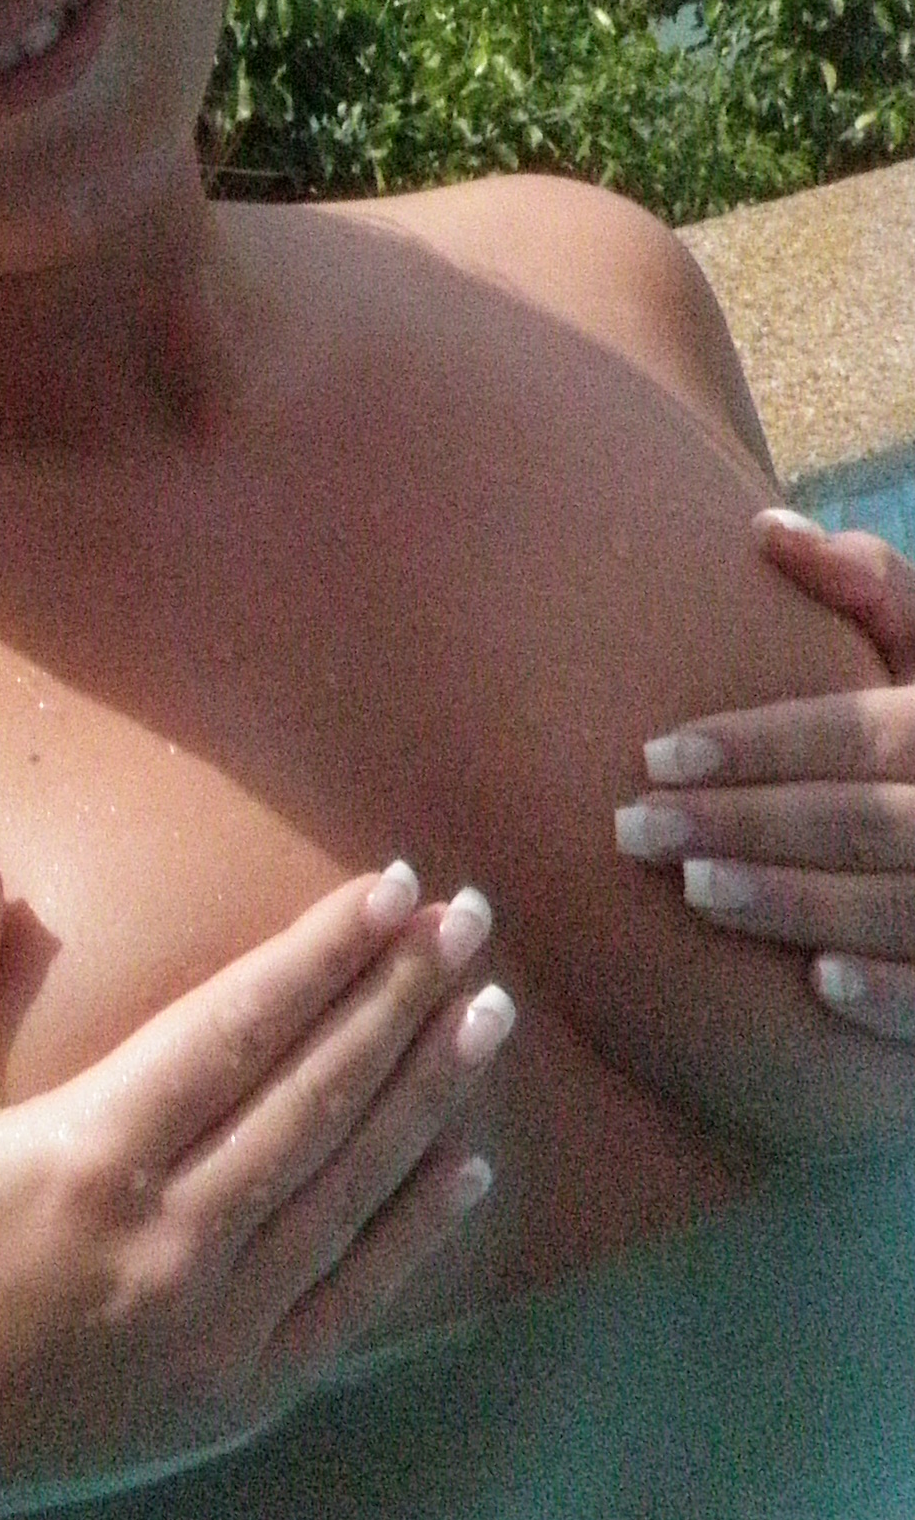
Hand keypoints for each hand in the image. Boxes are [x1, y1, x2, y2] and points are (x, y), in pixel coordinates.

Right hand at [0, 832, 509, 1519]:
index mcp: (83, 1157)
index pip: (239, 1027)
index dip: (322, 952)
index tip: (388, 884)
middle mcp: (168, 1244)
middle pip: (318, 1098)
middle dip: (401, 999)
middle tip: (468, 919)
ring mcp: (212, 1333)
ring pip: (350, 1191)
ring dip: (427, 1095)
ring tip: (488, 1011)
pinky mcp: (231, 1401)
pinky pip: (350, 1302)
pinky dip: (416, 1232)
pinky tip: (466, 1167)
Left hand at [619, 504, 914, 1035]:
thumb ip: (874, 587)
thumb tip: (767, 527)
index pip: (857, 730)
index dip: (756, 743)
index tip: (656, 756)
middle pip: (861, 818)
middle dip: (742, 824)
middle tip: (632, 828)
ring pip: (898, 905)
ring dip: (793, 902)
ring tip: (692, 888)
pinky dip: (891, 992)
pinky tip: (817, 984)